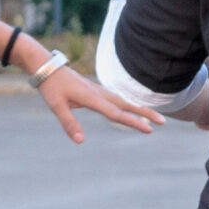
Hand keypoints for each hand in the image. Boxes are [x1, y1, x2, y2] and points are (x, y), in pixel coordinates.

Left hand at [36, 66, 161, 142]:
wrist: (46, 66)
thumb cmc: (50, 86)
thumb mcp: (56, 106)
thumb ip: (69, 124)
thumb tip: (80, 141)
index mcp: (92, 98)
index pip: (116, 114)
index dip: (133, 122)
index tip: (149, 130)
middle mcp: (98, 94)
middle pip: (126, 106)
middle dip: (145, 114)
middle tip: (163, 122)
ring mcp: (98, 91)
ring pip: (123, 101)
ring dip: (138, 109)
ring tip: (153, 117)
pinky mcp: (94, 90)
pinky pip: (116, 99)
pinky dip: (127, 104)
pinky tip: (131, 108)